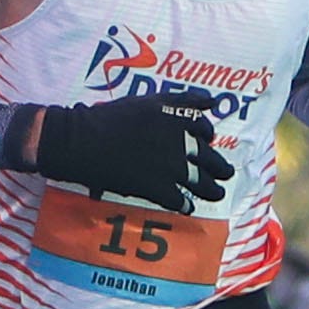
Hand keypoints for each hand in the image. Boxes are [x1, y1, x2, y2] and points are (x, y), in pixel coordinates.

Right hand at [31, 92, 231, 213]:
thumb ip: (182, 100)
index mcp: (178, 119)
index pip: (205, 129)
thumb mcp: (148, 101)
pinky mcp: (158, 189)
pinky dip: (186, 205)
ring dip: (212, 189)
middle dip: (220, 168)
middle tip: (225, 173)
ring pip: (202, 182)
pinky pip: (180, 200)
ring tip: (216, 193)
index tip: (206, 142)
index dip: (207, 137)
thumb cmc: (110, 118)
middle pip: (210, 158)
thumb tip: (213, 101)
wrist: (83, 142)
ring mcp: (171, 168)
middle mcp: (180, 143)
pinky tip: (187, 207)